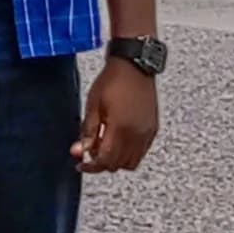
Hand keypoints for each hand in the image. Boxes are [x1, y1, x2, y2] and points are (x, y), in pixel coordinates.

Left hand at [74, 56, 158, 173]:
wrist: (134, 66)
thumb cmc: (111, 82)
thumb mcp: (93, 105)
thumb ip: (88, 131)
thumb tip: (80, 152)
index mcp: (120, 129)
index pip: (106, 161)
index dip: (91, 166)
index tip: (80, 164)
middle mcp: (137, 136)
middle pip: (119, 165)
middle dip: (102, 163)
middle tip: (90, 151)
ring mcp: (147, 134)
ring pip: (132, 162)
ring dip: (117, 160)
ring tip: (104, 144)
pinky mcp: (153, 129)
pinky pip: (141, 152)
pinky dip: (129, 153)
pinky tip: (118, 140)